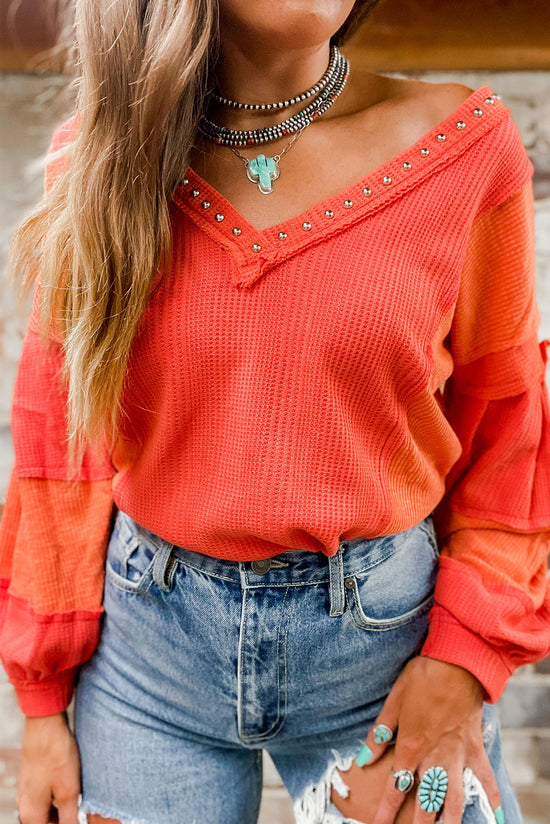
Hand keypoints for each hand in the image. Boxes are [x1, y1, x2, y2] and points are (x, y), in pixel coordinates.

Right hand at [17, 711, 80, 823]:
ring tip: (80, 795)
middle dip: (64, 818)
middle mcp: (24, 803)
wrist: (44, 723)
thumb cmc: (56, 755)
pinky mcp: (31, 776)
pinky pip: (45, 794)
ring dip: (62, 806)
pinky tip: (72, 782)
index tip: (80, 818)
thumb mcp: (68, 790)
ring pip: (46, 808)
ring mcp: (26, 789)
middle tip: (82, 808)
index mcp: (31, 813)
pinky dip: (58, 794)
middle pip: (46, 822)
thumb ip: (70, 817)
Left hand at [337, 657, 501, 823]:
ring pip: (454, 797)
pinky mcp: (475, 747)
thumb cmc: (422, 677)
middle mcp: (435, 757)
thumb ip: (379, 732)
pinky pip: (485, 777)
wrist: (457, 663)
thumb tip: (363, 757)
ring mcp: (457, 754)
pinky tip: (495, 814)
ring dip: (449, 820)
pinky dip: (491, 796)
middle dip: (418, 823)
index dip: (385, 811)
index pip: (395, 786)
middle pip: (425, 800)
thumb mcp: (394, 701)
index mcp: (411, 746)